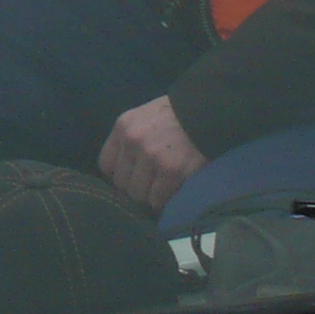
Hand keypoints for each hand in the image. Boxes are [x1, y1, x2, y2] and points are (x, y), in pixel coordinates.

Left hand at [98, 95, 207, 211]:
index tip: (131, 178)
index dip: (118, 176)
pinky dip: (164, 200)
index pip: (106, 165)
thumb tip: (122, 171)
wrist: (208, 113)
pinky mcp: (172, 171)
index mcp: (123, 127)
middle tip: (150, 186)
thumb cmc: (175, 116)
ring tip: (161, 189)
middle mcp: (133, 142)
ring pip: (138, 195)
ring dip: (150, 197)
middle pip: (121, 183)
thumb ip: (129, 140)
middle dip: (135, 188)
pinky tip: (172, 190)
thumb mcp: (142, 118)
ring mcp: (152, 157)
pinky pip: (158, 199)